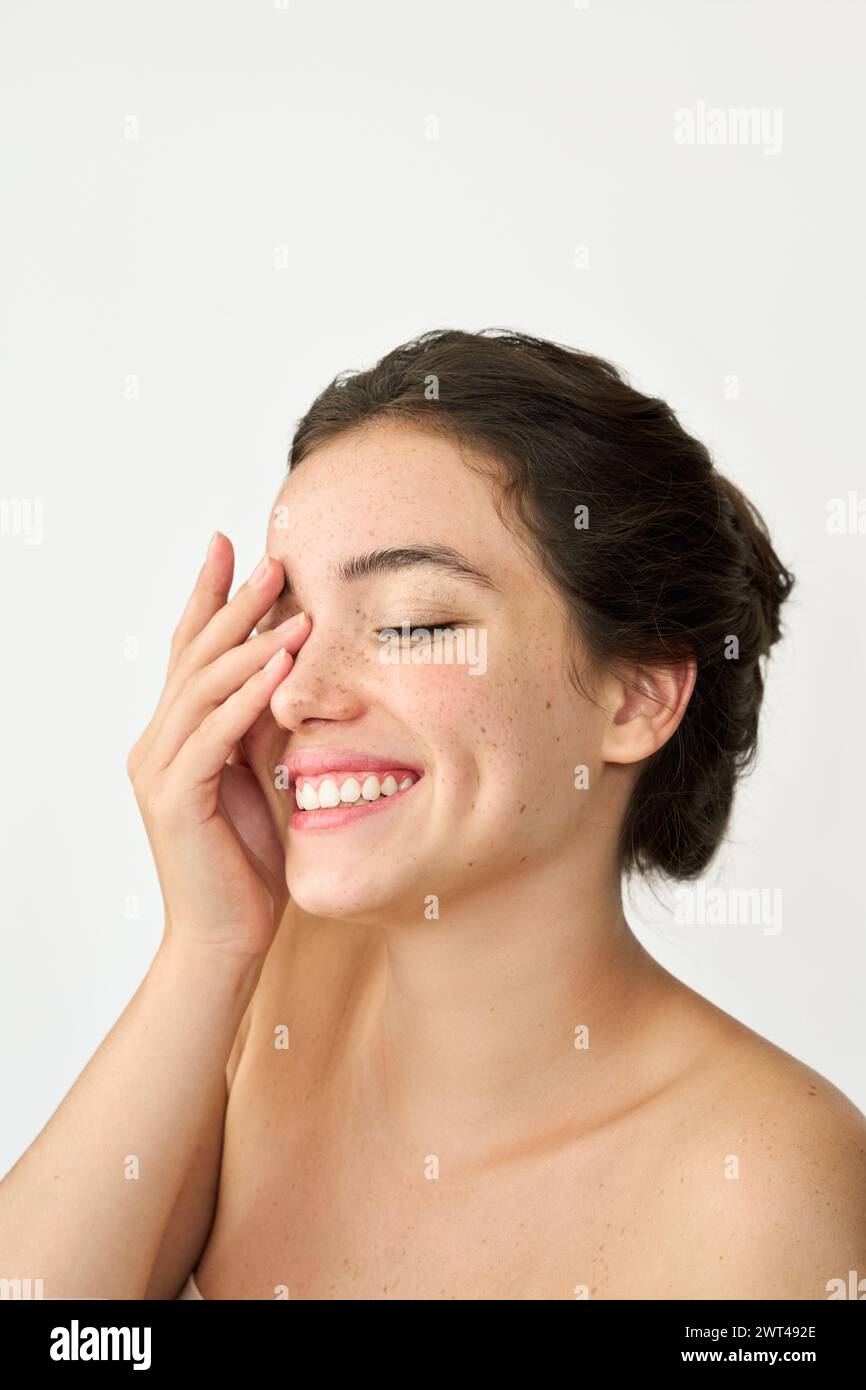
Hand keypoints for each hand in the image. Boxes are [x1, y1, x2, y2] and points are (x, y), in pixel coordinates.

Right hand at [126, 533, 309, 960]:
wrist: (223, 940)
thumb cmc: (246, 865)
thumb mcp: (262, 778)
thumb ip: (262, 728)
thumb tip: (289, 672)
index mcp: (174, 736)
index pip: (190, 653)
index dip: (209, 597)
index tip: (233, 546)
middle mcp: (156, 744)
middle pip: (193, 657)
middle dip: (233, 604)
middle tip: (272, 560)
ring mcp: (159, 770)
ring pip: (202, 688)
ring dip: (251, 644)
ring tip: (293, 606)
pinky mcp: (175, 799)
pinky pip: (213, 735)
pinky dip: (249, 698)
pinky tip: (281, 669)